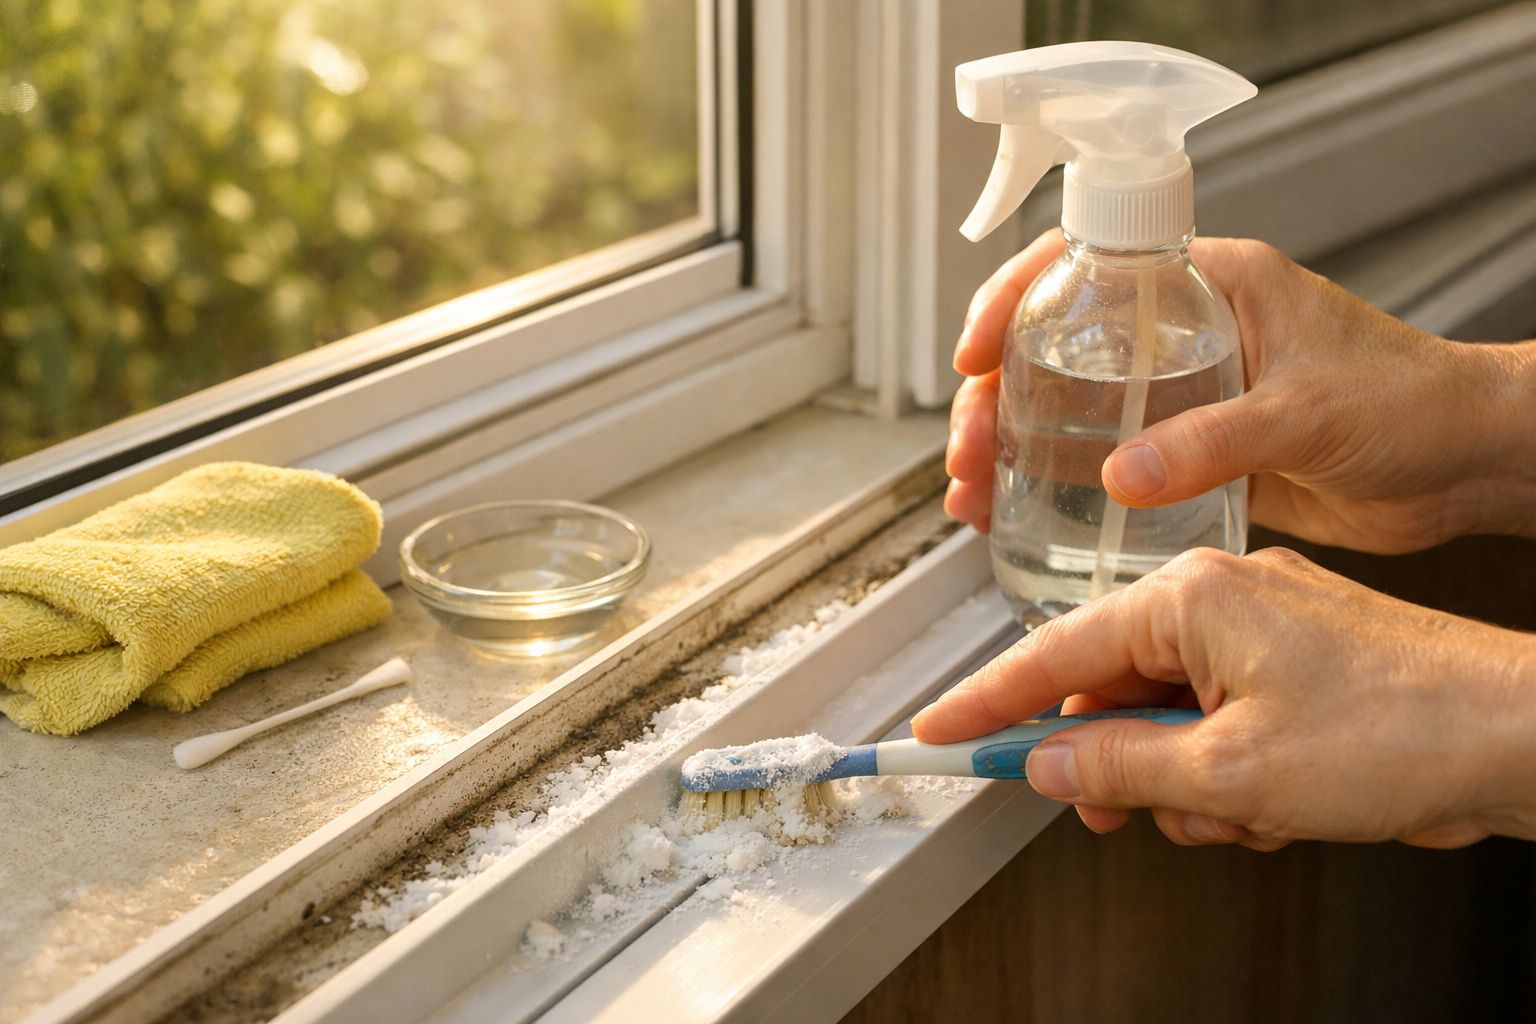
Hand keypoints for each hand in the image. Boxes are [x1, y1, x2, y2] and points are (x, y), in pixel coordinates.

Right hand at [911, 547, 1535, 848]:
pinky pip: (1224, 722)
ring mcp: (1265, 628)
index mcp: (1192, 597)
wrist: (1520, 737)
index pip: (1055, 650)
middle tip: (1109, 815)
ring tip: (1239, 818)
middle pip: (1114, 688)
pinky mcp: (1300, 661)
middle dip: (1115, 763)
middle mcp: (1222, 597)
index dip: (988, 703)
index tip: (937, 733)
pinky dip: (1231, 774)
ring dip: (1187, 782)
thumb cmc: (1395, 731)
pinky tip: (1273, 808)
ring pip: (1173, 717)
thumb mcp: (1230, 774)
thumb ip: (1118, 767)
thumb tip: (1044, 764)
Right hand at [945, 230, 1535, 551]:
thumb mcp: (1306, 412)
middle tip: (968, 453)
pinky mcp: (1188, 453)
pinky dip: (1054, 489)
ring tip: (973, 498)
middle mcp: (1182, 335)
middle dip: (994, 399)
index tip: (974, 354)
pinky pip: (1102, 463)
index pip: (1083, 265)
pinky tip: (1022, 517)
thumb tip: (1118, 476)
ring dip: (1011, 450)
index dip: (1012, 299)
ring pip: (1067, 410)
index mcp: (1207, 286)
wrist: (1467, 465)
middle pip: (1055, 349)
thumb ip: (1211, 443)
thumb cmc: (1414, 403)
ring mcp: (1180, 396)